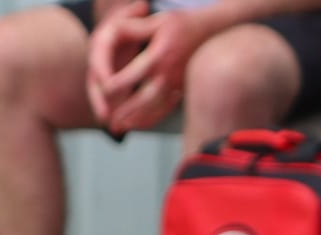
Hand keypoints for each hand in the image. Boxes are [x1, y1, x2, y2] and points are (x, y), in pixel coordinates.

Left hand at [92, 4, 200, 135]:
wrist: (218, 29)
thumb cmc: (184, 24)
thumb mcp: (159, 21)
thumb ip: (134, 28)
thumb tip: (111, 31)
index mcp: (159, 56)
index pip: (130, 77)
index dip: (113, 86)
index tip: (103, 92)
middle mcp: (169, 72)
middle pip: (143, 100)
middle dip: (124, 113)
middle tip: (109, 123)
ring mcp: (177, 82)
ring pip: (155, 109)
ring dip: (136, 120)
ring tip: (120, 128)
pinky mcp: (182, 87)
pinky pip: (166, 109)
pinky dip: (151, 118)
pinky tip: (139, 123)